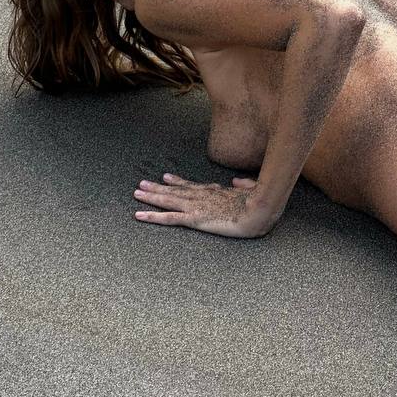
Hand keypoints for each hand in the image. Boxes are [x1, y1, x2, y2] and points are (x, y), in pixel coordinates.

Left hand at [133, 172, 278, 236]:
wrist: (260, 209)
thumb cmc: (259, 202)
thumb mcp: (251, 190)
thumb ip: (243, 184)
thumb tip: (237, 180)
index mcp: (214, 191)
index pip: (191, 186)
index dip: (177, 182)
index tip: (166, 177)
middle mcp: (201, 195)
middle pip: (175, 191)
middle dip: (157, 188)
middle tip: (142, 184)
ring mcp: (196, 206)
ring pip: (168, 200)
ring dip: (151, 197)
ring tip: (136, 193)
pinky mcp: (194, 218)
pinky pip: (168, 218)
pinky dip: (152, 216)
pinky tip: (139, 215)